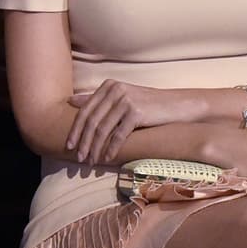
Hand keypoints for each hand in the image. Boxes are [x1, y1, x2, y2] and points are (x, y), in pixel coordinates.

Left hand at [66, 82, 209, 164]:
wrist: (177, 106)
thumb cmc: (148, 104)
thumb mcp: (121, 97)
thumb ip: (97, 99)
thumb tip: (70, 101)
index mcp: (108, 86)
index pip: (85, 110)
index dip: (75, 130)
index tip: (69, 146)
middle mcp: (115, 90)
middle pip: (91, 121)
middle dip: (83, 142)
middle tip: (78, 158)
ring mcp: (126, 100)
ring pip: (102, 129)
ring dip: (94, 148)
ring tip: (90, 161)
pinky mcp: (136, 112)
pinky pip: (118, 135)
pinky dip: (111, 149)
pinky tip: (107, 159)